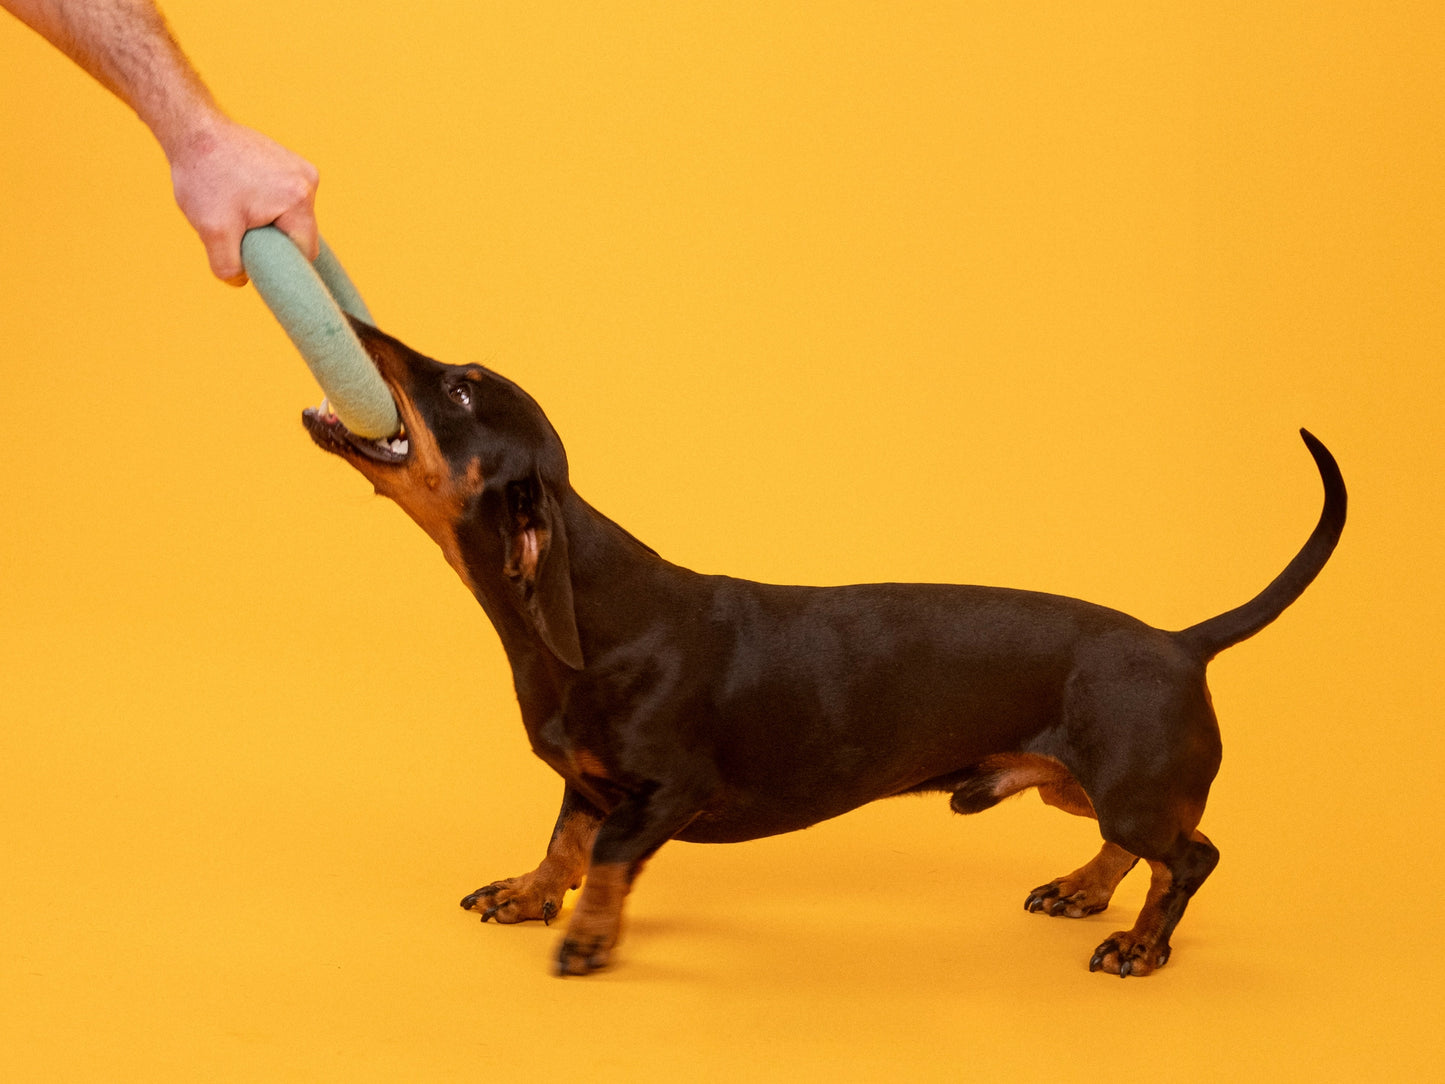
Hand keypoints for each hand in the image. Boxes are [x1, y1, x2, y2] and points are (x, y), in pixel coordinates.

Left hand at [169, 117, 319, 285]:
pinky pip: (286, 199)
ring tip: (237, 206)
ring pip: (292, 217)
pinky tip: (241, 193)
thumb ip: (228, 266)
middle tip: (239, 231)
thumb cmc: (203, 174)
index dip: (281, 264)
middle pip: (299, 234)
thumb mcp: (211, 231)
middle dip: (271, 240)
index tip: (256, 259)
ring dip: (267, 221)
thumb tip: (241, 280)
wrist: (193, 129)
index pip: (304, 252)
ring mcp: (302, 169)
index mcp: (298, 200)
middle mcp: (308, 182)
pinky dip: (265, 204)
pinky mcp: (291, 162)